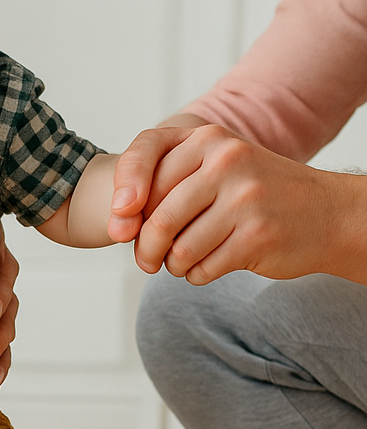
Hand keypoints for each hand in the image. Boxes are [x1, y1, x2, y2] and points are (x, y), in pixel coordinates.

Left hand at [109, 123, 362, 284]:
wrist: (326, 214)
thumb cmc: (253, 196)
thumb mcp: (213, 170)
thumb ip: (164, 186)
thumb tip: (118, 224)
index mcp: (210, 138)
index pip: (145, 159)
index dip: (121, 199)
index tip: (117, 227)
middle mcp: (228, 160)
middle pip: (157, 218)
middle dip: (145, 248)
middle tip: (148, 260)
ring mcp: (245, 198)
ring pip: (178, 250)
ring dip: (173, 265)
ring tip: (185, 260)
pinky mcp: (256, 235)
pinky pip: (201, 269)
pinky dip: (197, 275)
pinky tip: (212, 264)